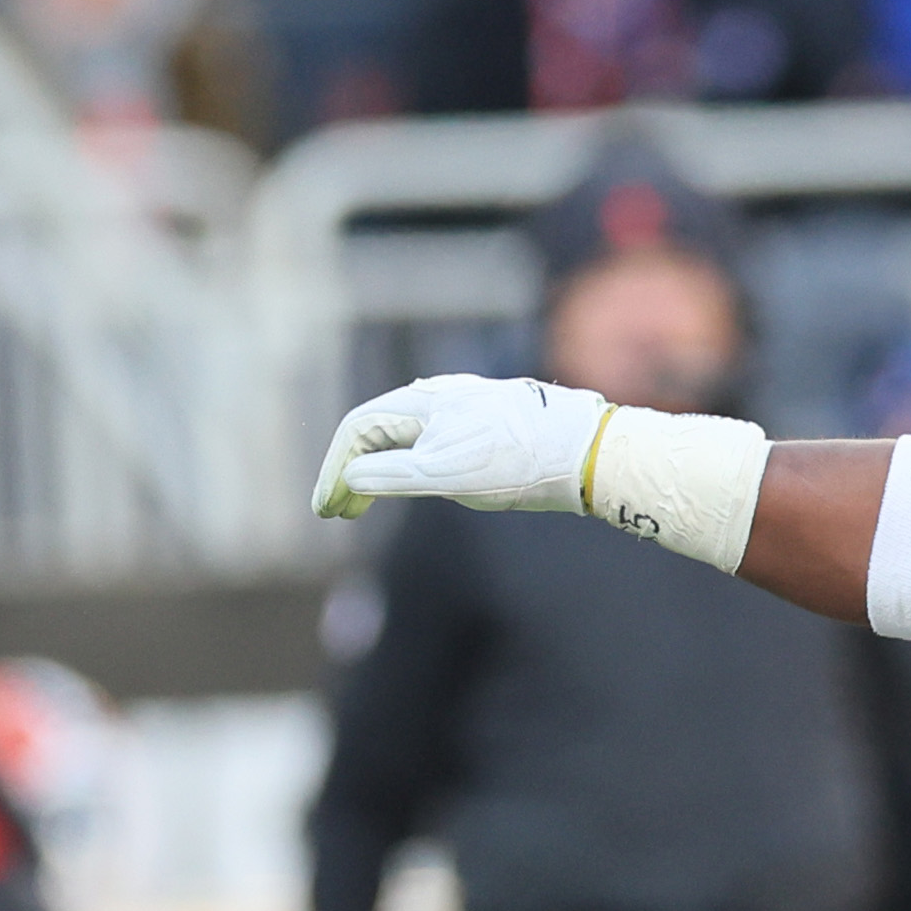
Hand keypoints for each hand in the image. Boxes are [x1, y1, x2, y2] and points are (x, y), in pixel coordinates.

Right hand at [313, 374, 609, 520]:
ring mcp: (465, 408)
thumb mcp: (442, 473)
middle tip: (341, 513)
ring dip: (382, 470)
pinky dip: (412, 465)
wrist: (583, 450)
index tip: (327, 509)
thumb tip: (352, 477)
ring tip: (368, 504)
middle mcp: (439, 397)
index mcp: (420, 402)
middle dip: (353, 472)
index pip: (358, 430)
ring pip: (407, 437)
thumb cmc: (513, 462)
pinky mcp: (490, 424)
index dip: (335, 470)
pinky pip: (433, 442)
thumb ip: (391, 475)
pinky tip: (418, 485)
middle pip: (378, 431)